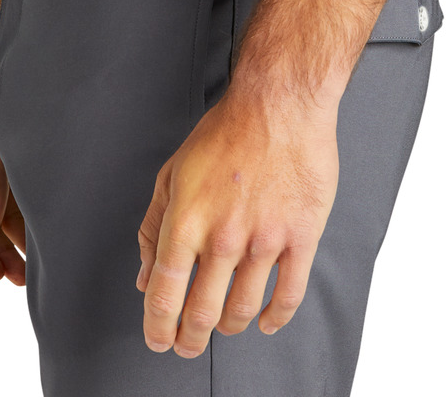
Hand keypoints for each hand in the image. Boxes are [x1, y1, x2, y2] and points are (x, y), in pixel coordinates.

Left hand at [136, 87, 339, 356]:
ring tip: (222, 326)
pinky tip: (265, 320)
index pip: (163, 293)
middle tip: (187, 344)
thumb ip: (154, 225)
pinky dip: (275, 318)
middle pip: (201, 313)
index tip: (158, 339)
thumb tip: (144, 274)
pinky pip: (288, 296)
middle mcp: (223, 236)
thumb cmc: (226, 130)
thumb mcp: (173, 172)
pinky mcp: (301, 237)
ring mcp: (265, 240)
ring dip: (227, 328)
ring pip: (242, 310)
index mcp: (187, 219)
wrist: (280, 102)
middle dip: (189, 339)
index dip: (157, 326)